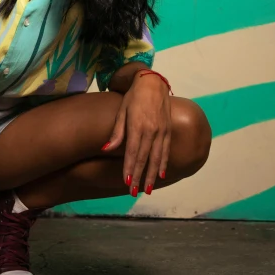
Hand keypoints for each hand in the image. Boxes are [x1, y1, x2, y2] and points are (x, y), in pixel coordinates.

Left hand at [103, 72, 171, 194]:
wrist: (153, 83)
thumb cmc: (133, 97)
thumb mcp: (122, 111)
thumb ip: (116, 132)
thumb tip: (105, 148)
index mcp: (138, 126)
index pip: (132, 152)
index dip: (130, 168)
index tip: (126, 182)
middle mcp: (151, 130)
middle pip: (145, 158)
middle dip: (140, 176)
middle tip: (134, 192)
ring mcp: (162, 131)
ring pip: (157, 158)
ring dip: (152, 175)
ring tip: (147, 189)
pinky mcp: (168, 130)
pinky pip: (166, 150)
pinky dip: (164, 163)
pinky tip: (161, 174)